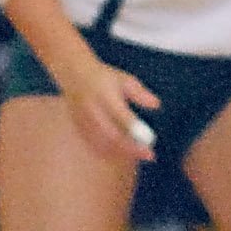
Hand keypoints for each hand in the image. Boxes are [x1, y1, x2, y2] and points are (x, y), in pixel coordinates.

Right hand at [53, 48, 160, 162]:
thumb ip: (140, 93)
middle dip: (131, 148)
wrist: (74, 75)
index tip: (150, 140)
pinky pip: (94, 146)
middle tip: (149, 155)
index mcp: (104, 94)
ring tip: (140, 154)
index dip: (135, 129)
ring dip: (123, 153)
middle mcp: (91, 109)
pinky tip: (124, 154)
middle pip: (111, 135)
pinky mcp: (78, 129)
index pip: (120, 115)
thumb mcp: (125, 80)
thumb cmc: (105, 78)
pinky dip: (111, 153)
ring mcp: (83, 120)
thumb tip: (156, 105)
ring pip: (103, 144)